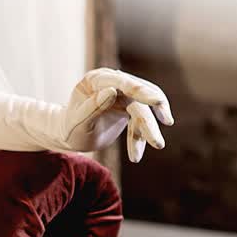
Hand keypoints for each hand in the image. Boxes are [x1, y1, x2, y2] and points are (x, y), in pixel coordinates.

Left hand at [58, 68, 172, 161]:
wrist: (69, 138)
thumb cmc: (69, 129)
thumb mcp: (78, 122)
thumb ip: (93, 107)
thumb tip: (113, 90)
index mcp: (95, 80)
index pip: (121, 82)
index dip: (141, 91)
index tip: (157, 101)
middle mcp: (111, 83)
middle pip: (137, 96)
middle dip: (151, 114)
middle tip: (168, 123)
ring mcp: (121, 95)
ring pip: (143, 110)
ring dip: (148, 129)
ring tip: (157, 146)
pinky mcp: (128, 108)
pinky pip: (140, 122)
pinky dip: (140, 138)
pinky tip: (135, 156)